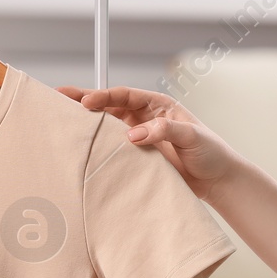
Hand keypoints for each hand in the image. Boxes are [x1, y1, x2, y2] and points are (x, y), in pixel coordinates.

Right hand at [55, 84, 239, 201]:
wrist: (218, 181)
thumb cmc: (212, 153)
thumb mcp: (192, 136)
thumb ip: (165, 130)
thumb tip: (134, 134)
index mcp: (157, 105)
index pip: (124, 95)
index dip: (103, 96)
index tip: (86, 102)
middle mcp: (145, 118)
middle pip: (109, 106)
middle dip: (84, 101)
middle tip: (58, 97)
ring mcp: (139, 137)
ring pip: (107, 126)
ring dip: (86, 124)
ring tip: (61, 121)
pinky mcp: (137, 157)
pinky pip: (112, 148)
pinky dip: (96, 147)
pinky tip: (80, 148)